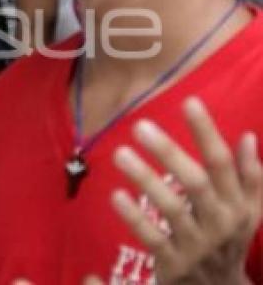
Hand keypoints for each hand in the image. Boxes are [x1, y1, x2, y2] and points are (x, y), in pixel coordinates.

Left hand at [107, 97, 260, 284]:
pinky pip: (153, 237)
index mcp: (239, 205)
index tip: (188, 101)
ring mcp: (198, 245)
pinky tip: (115, 195)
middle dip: (168, 152)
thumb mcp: (248, 212)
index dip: (206, 132)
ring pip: (172, 208)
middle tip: (139, 125)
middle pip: (195, 182)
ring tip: (119, 153)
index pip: (222, 163)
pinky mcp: (175, 264)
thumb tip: (247, 136)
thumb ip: (249, 177)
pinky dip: (135, 217)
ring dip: (145, 179)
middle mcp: (222, 223)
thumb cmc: (229, 241)